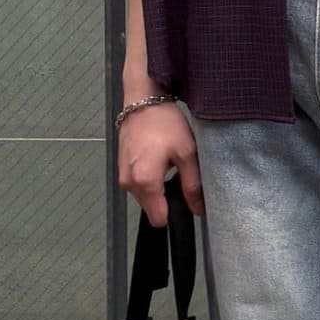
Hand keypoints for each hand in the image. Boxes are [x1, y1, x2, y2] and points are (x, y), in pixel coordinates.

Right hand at [117, 99, 204, 224]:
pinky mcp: (120, 167)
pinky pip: (137, 183)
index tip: (185, 199)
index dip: (174, 213)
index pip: (159, 219)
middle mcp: (129, 184)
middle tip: (179, 175)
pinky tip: (157, 159)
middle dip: (166, 199)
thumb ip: (193, 185)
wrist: (143, 100)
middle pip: (151, 208)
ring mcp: (122, 175)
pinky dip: (148, 177)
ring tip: (168, 164)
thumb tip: (198, 209)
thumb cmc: (165, 124)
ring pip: (144, 196)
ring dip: (157, 187)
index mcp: (145, 183)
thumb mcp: (187, 153)